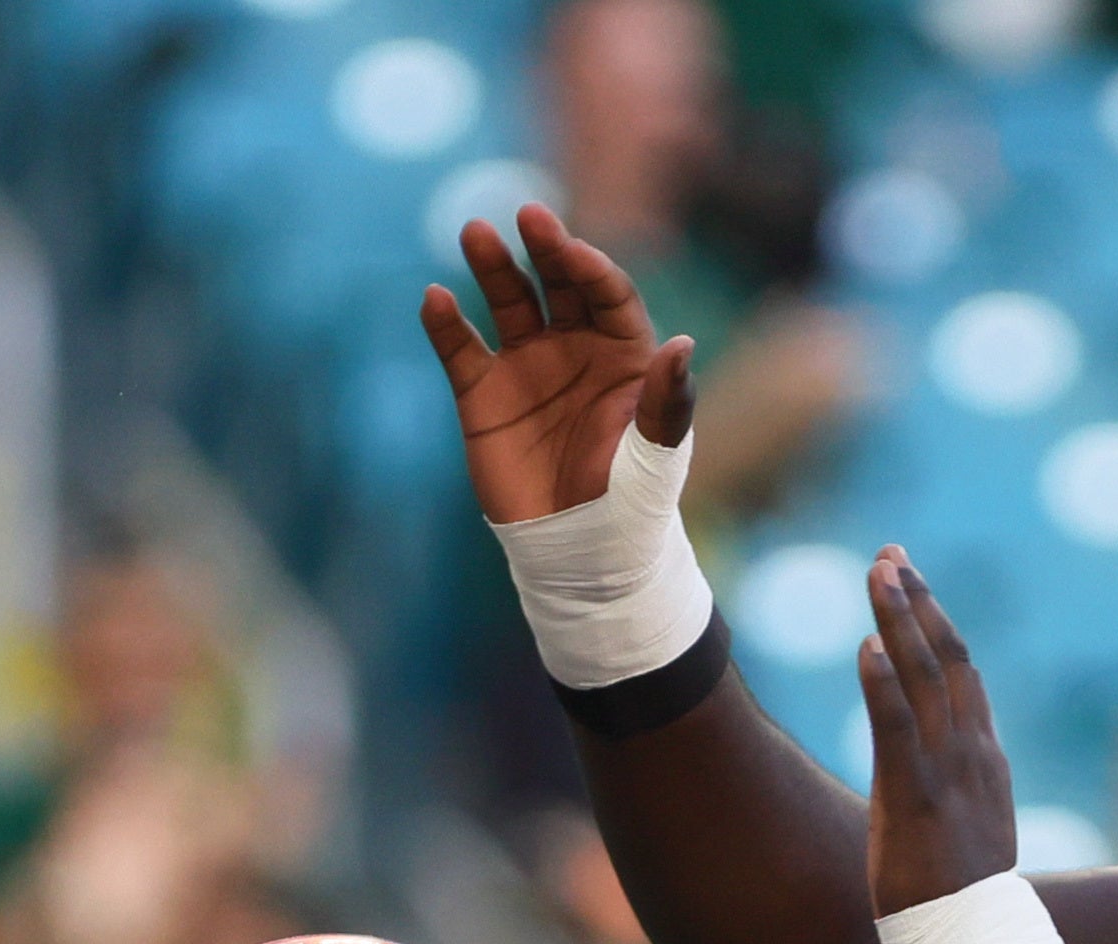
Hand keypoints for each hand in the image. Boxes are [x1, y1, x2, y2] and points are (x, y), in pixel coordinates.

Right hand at [419, 204, 693, 526]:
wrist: (579, 552)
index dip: (592, 270)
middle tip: (530, 217)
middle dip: (545, 249)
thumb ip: (668, 401)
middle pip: (558, 285)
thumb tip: (682, 345)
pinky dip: (446, 324)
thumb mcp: (656, 453)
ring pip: (508, 301)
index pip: (608, 295)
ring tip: (476, 233)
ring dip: (492, 266)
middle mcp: (575, 348)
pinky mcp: (483, 393)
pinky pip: (460, 349)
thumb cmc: (630, 501)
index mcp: (625, 354)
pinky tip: (436, 300)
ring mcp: (527, 366)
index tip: (575, 253)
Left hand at [855, 551, 1022, 915]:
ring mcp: (946, 770)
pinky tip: (866, 644)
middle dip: (918, 602)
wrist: (972, 941)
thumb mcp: (967, 827)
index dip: (936, 623)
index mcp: (984, 758)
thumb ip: (957, 787)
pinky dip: (882, 683)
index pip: (962, 674)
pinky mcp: (915, 794)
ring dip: (901, 620)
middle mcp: (972, 752)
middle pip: (948, 658)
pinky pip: (897, 727)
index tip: (910, 584)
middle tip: (891, 556)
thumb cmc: (961, 896)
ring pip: (926, 677)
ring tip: (880, 572)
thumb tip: (939, 768)